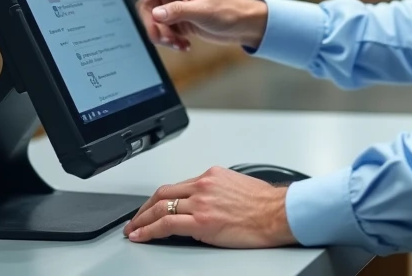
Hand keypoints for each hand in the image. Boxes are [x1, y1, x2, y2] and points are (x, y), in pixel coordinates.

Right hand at [88, 0, 268, 49]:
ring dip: (162, 37)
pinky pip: (161, 32)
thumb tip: (156, 15)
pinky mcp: (176, 20)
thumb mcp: (202, 12)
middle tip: (168, 39)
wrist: (242, 25)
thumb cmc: (228, 11)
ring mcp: (172, 6)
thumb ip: (177, 13)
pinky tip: (185, 46)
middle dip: (153, 27)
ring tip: (181, 44)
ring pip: (151, 23)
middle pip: (143, 9)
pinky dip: (170, 41)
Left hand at [123, 166, 296, 247]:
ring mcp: (201, 203)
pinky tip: (142, 236)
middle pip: (162, 194)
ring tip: (133, 230)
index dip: (159, 199)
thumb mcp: (237, 185)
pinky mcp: (201, 221)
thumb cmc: (266, 203)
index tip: (152, 207)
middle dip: (144, 208)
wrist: (278, 213)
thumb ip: (217, 191)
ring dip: (142, 220)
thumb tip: (206, 202)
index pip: (177, 186)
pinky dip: (149, 231)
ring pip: (161, 208)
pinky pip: (167, 225)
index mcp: (211, 176)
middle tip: (135, 220)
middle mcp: (203, 185)